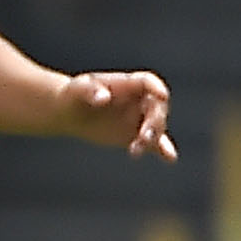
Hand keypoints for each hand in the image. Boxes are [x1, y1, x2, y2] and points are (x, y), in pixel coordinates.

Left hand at [58, 67, 173, 158]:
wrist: (70, 112)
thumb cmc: (74, 94)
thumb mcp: (77, 89)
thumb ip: (90, 90)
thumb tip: (103, 97)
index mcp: (128, 84)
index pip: (147, 82)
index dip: (156, 88)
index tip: (161, 96)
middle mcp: (139, 100)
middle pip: (156, 108)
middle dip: (154, 122)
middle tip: (144, 137)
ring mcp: (139, 118)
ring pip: (155, 128)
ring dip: (151, 139)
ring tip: (134, 151)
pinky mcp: (136, 135)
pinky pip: (155, 143)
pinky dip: (163, 150)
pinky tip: (170, 158)